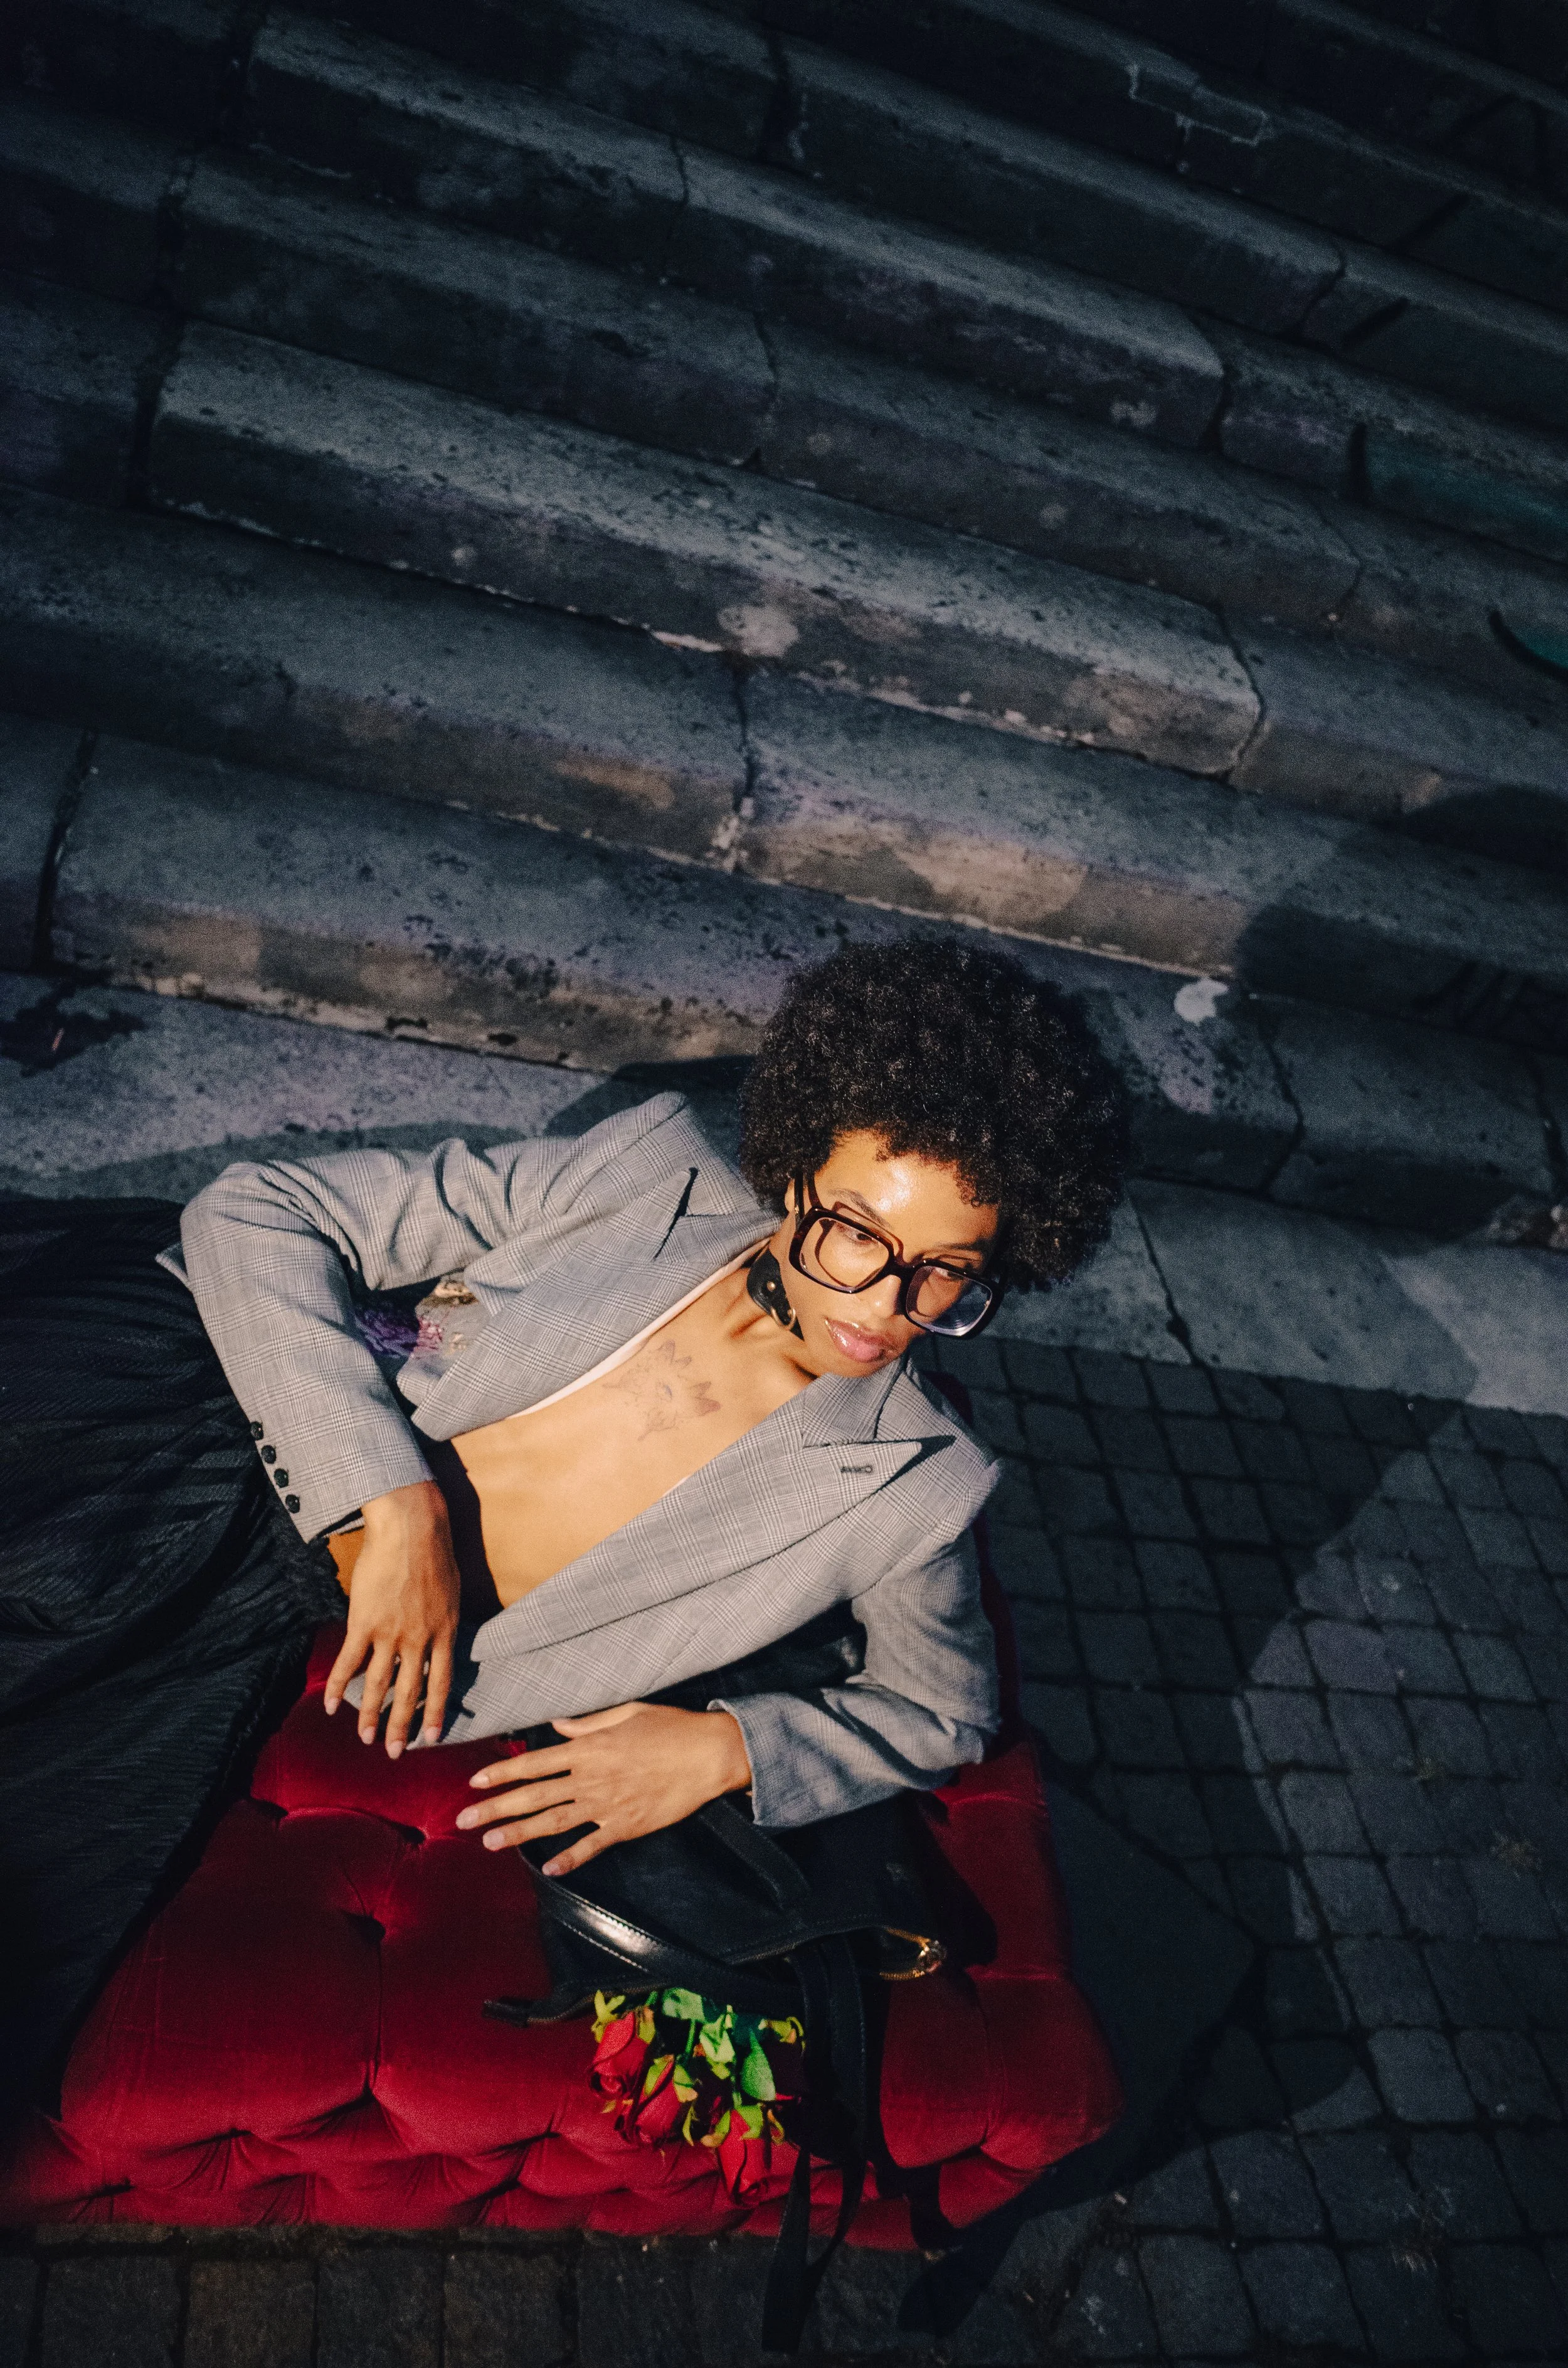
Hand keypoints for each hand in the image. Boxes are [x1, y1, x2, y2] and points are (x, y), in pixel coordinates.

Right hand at [323, 1480, 459, 1756]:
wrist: (411, 1527)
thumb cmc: (434, 1553)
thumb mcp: (452, 1591)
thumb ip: (444, 1619)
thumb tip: (442, 1637)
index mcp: (444, 1632)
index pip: (442, 1682)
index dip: (435, 1712)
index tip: (430, 1737)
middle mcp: (419, 1639)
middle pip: (410, 1692)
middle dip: (402, 1726)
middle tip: (395, 1752)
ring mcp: (390, 1633)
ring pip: (378, 1684)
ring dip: (370, 1715)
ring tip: (366, 1738)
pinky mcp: (363, 1622)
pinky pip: (348, 1661)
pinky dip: (338, 1685)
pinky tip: (331, 1705)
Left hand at [456, 1701, 752, 1875]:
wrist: (708, 1754)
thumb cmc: (670, 1727)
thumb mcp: (627, 1713)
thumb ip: (587, 1723)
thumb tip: (557, 1727)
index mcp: (588, 1748)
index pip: (533, 1762)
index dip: (502, 1773)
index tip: (475, 1782)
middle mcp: (590, 1778)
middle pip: (533, 1795)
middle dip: (495, 1808)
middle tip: (464, 1820)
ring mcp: (607, 1805)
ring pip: (553, 1822)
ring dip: (519, 1834)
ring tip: (489, 1843)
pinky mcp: (626, 1826)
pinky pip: (592, 1845)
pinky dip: (569, 1859)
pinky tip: (548, 1870)